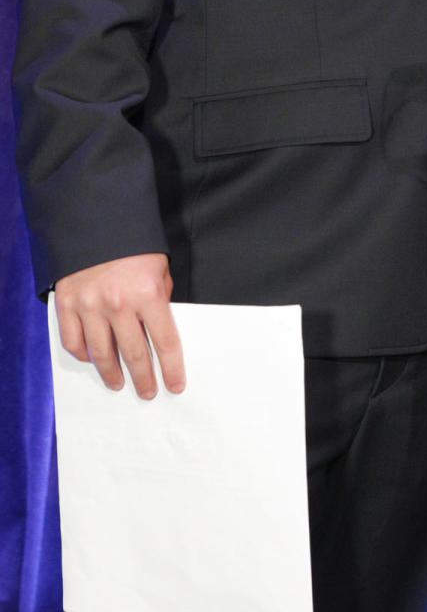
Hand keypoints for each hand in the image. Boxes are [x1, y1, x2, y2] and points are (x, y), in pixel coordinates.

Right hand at [53, 253, 184, 398]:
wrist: (96, 220)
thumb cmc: (134, 245)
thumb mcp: (159, 268)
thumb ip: (159, 298)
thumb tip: (157, 329)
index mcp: (148, 294)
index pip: (165, 342)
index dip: (171, 368)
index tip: (174, 386)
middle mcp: (119, 303)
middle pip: (134, 354)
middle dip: (143, 378)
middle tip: (147, 392)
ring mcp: (90, 305)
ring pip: (101, 354)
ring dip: (112, 373)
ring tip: (118, 383)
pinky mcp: (67, 304)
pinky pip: (73, 341)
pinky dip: (83, 355)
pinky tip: (92, 360)